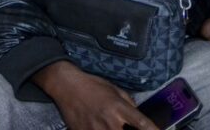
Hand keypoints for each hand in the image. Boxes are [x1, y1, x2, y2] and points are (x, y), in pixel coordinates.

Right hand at [32, 61, 155, 129]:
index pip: (144, 125)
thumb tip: (138, 117)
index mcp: (120, 108)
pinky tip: (101, 127)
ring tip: (114, 127)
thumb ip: (129, 105)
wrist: (65, 85)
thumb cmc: (91, 85)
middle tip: (126, 125)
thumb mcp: (114, 89)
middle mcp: (111, 121)